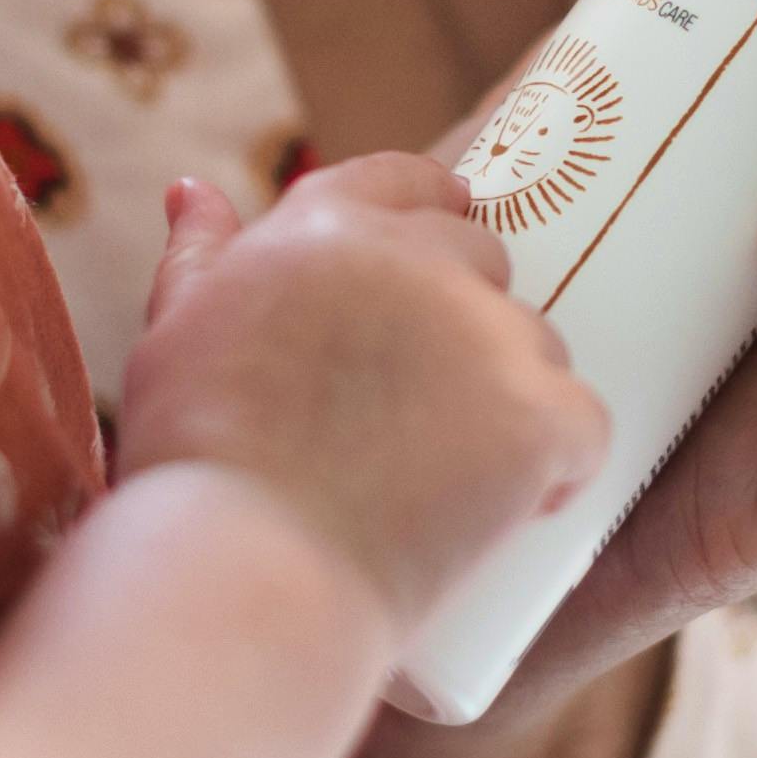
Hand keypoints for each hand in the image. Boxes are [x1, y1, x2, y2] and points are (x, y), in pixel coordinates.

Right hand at [119, 153, 610, 643]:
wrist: (243, 576)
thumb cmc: (192, 469)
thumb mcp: (173, 337)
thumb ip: (197, 256)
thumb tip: (191, 190)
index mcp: (326, 225)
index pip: (405, 181)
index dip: (425, 213)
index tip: (430, 258)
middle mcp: (415, 259)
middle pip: (481, 258)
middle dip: (462, 319)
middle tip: (424, 405)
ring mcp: (485, 335)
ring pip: (534, 344)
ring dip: (509, 395)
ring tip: (451, 477)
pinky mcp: (537, 414)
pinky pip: (583, 424)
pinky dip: (559, 466)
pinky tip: (519, 508)